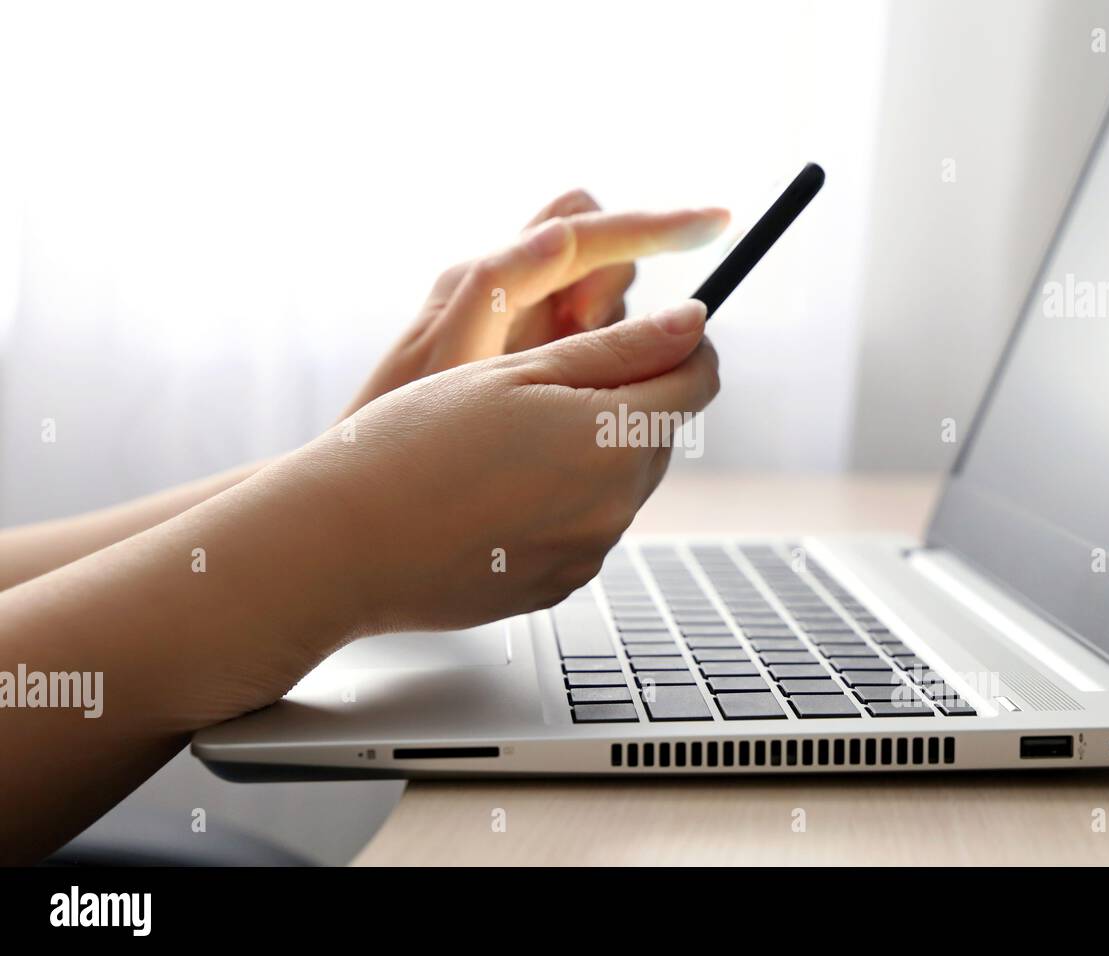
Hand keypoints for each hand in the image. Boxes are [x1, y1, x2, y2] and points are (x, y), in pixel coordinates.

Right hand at [303, 300, 717, 637]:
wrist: (342, 544)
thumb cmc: (413, 444)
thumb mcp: (516, 372)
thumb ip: (617, 350)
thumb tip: (692, 325)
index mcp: (614, 440)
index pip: (699, 381)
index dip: (682, 346)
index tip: (650, 333)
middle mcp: (616, 505)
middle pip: (663, 434)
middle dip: (630, 400)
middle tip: (549, 385)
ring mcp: (589, 553)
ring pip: (623, 482)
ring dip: (594, 453)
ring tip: (509, 444)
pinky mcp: (560, 584)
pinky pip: (587, 528)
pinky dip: (564, 502)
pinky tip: (500, 492)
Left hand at [340, 190, 728, 419]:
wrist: (366, 492)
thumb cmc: (394, 426)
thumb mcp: (447, 354)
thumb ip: (501, 284)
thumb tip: (567, 230)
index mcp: (489, 278)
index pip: (586, 222)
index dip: (656, 223)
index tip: (719, 223)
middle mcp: (510, 295)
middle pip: (601, 254)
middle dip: (617, 289)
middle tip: (586, 343)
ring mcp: (526, 335)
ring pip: (604, 306)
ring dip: (610, 337)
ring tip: (570, 388)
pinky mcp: (537, 374)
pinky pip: (594, 355)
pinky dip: (601, 371)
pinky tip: (573, 414)